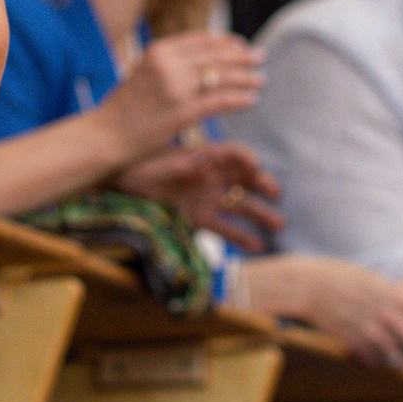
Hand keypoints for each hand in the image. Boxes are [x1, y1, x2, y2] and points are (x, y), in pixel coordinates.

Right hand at [98, 31, 262, 160]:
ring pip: (223, 77)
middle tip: (260, 57)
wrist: (104, 136)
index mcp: (158, 51)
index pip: (201, 40)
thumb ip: (167, 64)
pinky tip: (251, 100)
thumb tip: (198, 61)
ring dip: (246, 78)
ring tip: (261, 79)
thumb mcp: (142, 74)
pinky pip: (220, 101)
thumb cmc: (122, 110)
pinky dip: (240, 99)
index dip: (225, 42)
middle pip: (216, 56)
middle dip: (242, 56)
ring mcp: (176, 88)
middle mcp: (168, 65)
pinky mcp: (183, 112)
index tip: (241, 44)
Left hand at [114, 142, 282, 252]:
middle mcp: (213, 177)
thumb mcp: (169, 159)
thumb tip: (216, 158)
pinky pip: (224, 228)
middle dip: (263, 186)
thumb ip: (195, 160)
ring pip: (240, 206)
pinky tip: (258, 246)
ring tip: (279, 224)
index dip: (247, 160)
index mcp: (207, 157)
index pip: (236, 155)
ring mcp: (208, 199)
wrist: (123, 182)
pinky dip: (240, 237)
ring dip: (260, 214)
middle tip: (277, 194)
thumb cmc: (145, 163)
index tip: (254, 166)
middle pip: (245, 181)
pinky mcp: (199, 219)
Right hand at [238, 256, 402, 364]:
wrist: (310, 287)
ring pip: (401, 360)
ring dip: (401, 357)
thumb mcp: (377, 280)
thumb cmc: (344, 279)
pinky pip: (376, 363)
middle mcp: (388, 317)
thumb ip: (400, 294)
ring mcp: (370, 332)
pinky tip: (374, 352)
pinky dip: (378, 360)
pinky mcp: (354, 344)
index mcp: (398, 298)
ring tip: (397, 351)